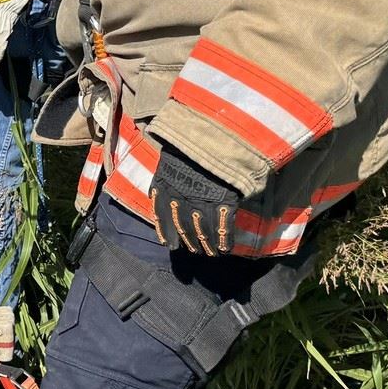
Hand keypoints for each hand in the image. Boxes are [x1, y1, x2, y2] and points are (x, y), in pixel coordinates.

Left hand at [144, 141, 239, 255]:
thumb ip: (171, 170)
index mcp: (164, 187)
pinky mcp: (222, 204)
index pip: (161, 217)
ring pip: (202, 232)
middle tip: (196, 251)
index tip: (171, 245)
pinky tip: (225, 248)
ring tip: (211, 252)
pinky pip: (222, 228)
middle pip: (183, 228)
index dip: (167, 233)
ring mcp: (201, 203)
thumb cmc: (189, 142)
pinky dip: (224, 240)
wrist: (210, 136)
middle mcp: (179, 199)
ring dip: (206, 245)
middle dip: (190, 242)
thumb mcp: (172, 154)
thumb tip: (172, 177)